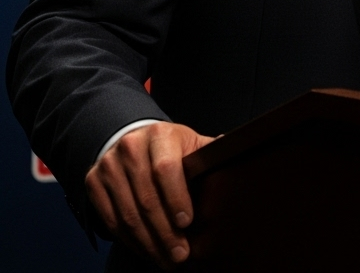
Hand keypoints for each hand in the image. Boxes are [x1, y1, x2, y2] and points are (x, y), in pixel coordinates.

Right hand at [86, 121, 214, 267]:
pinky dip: (130, 240)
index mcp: (159, 135)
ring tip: (166, 258)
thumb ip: (208, 150)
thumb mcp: (189, 142)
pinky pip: (111, 220)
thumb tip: (232, 153)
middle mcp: (131, 147)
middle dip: (165, 232)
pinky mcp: (93, 183)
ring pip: (128, 214)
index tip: (187, 222)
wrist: (131, 139)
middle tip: (180, 254)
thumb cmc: (167, 146)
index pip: (165, 169)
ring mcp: (108, 165)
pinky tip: (146, 249)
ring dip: (148, 242)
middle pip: (147, 198)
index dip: (176, 198)